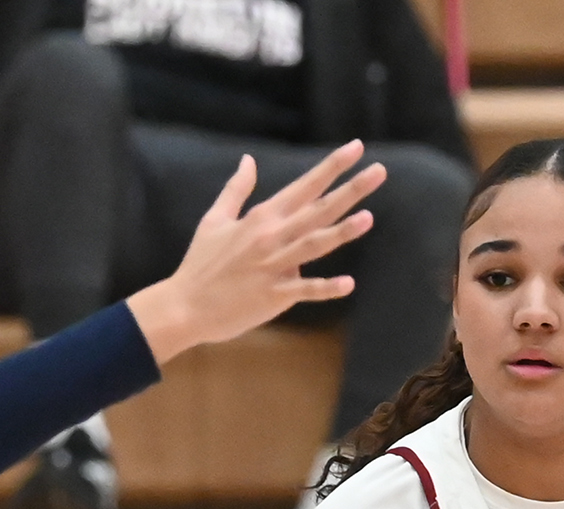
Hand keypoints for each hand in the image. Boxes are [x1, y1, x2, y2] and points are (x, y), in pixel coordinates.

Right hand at [126, 143, 386, 365]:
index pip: (304, 186)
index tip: (357, 147)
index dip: (331, 166)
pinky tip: (349, 285)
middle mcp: (271, 237)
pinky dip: (325, 288)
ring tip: (368, 217)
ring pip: (313, 245)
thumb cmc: (200, 264)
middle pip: (318, 210)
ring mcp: (273, 267)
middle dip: (350, 190)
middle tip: (380, 171)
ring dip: (341, 232)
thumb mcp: (214, 219)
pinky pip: (303, 291)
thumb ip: (236, 189)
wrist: (183, 306)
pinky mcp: (272, 296)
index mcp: (261, 218)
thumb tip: (248, 160)